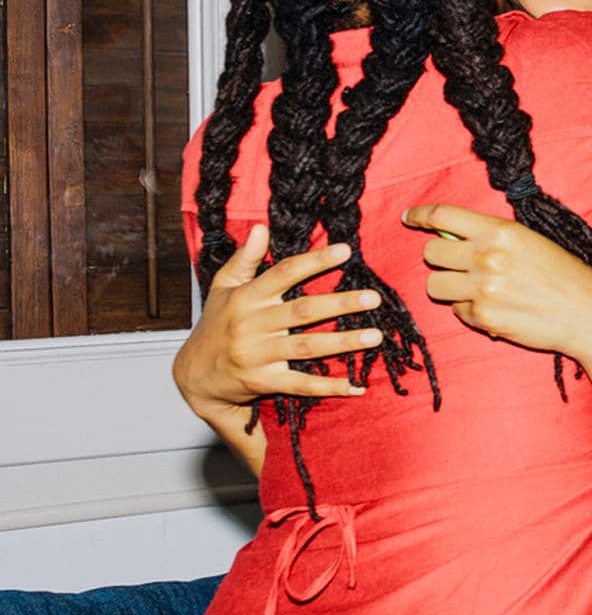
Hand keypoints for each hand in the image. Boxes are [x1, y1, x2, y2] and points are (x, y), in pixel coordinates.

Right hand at [173, 224, 382, 433]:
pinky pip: (300, 384)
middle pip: (301, 312)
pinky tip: (356, 385)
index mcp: (244, 298)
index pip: (282, 274)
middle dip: (339, 304)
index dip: (314, 262)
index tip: (345, 251)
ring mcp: (256, 356)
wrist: (193, 376)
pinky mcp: (263, 382)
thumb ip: (243, 259)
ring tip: (375, 336)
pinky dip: (329, 386)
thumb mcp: (222, 288)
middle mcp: (250, 325)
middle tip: (372, 298)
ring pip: (305, 348)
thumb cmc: (215, 325)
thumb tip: (260, 228)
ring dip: (342, 343)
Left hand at [403, 203, 591, 362]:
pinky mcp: (484, 317)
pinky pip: (457, 311)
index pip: (443, 216)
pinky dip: (470, 311)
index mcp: (500, 232)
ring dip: (450, 288)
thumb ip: (492, 238)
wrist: (590, 316)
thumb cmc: (566, 277)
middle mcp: (487, 257)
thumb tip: (450, 238)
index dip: (420, 215)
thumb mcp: (532, 243)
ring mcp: (483, 289)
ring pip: (435, 285)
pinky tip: (497, 309)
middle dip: (440, 259)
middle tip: (459, 266)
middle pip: (431, 253)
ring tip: (476, 291)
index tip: (410, 218)